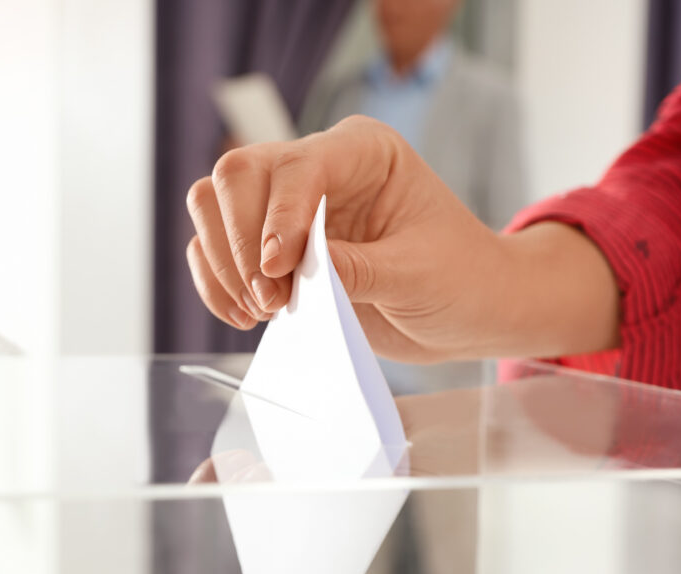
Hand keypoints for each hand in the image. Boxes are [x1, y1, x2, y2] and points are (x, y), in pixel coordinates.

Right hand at [186, 115, 618, 362]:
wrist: (468, 311)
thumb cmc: (459, 279)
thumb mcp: (416, 275)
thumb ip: (355, 269)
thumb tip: (287, 270)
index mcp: (362, 151)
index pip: (297, 166)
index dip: (279, 216)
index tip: (277, 270)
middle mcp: (318, 167)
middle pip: (238, 174)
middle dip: (240, 242)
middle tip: (270, 300)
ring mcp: (286, 205)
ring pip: (213, 204)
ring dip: (222, 262)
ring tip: (261, 311)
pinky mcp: (268, 246)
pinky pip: (213, 249)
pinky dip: (216, 283)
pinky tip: (243, 315)